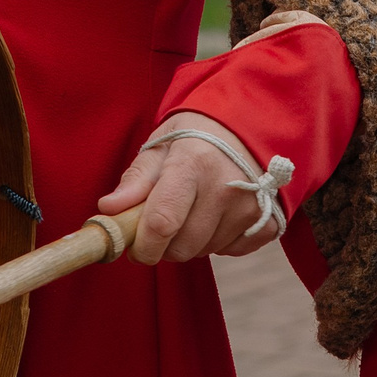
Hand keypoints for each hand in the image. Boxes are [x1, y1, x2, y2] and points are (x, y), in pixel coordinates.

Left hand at [96, 110, 275, 265]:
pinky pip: (229, 251)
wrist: (250, 125)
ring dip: (190, 241)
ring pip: (203, 252)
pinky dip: (217, 241)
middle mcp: (226, 188)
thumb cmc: (196, 136)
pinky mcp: (268, 222)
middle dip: (163, 245)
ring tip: (193, 209)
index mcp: (193, 164)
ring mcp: (250, 207)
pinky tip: (217, 214)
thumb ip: (136, 180)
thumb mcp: (161, 145)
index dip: (142, 245)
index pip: (162, 223)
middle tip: (162, 222)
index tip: (133, 247)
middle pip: (182, 247)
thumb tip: (109, 211)